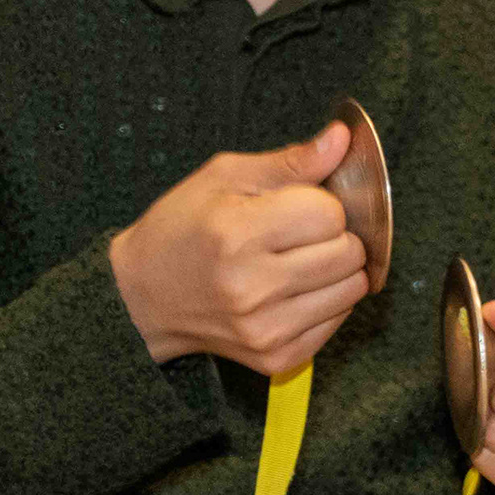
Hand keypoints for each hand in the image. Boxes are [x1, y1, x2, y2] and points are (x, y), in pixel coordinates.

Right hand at [107, 119, 371, 375]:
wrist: (141, 298)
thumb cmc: (182, 229)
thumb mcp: (224, 178)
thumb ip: (291, 161)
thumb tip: (343, 137)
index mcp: (236, 235)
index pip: (330, 213)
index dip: (319, 203)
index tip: (293, 207)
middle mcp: (252, 287)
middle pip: (350, 252)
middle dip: (334, 235)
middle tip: (297, 235)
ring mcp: (266, 329)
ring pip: (354, 288)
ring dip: (337, 269)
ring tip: (296, 261)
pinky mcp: (277, 357)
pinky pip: (339, 320)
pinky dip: (327, 300)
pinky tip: (292, 290)